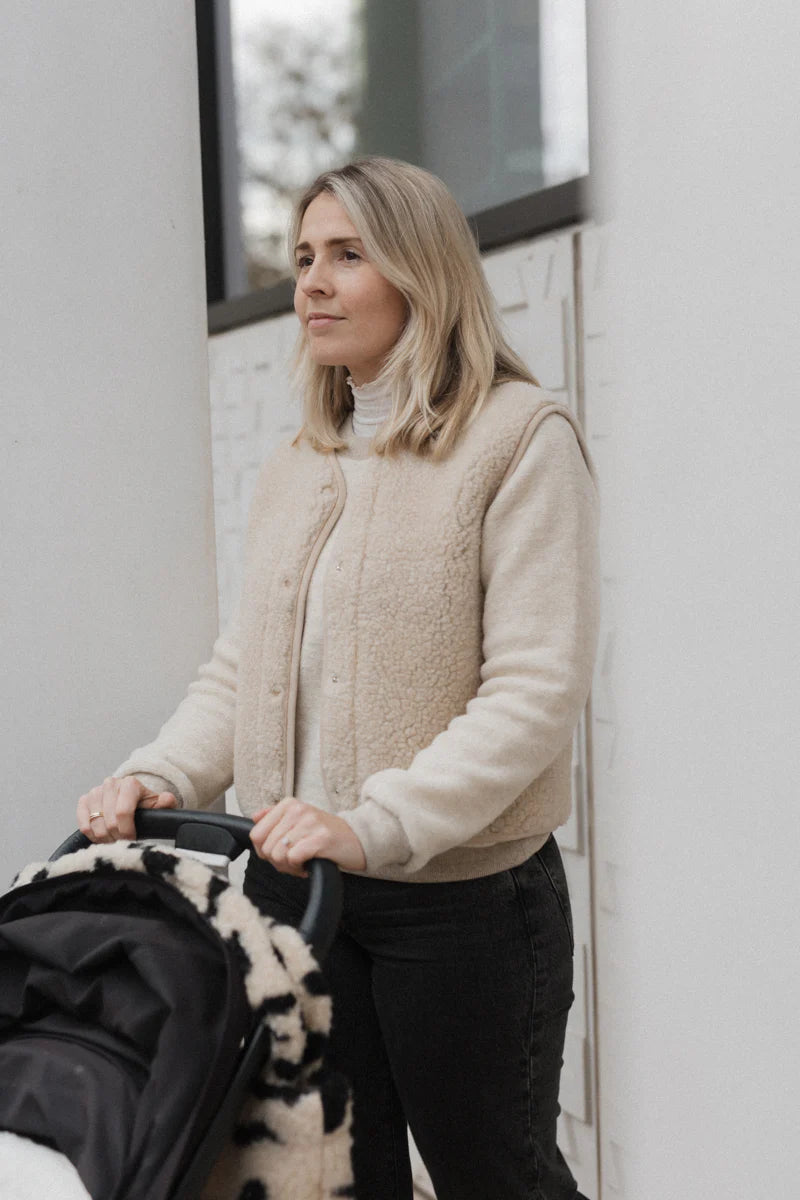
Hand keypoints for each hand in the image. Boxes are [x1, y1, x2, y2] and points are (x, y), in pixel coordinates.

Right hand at [77, 776, 177, 842]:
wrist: (131, 799)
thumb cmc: (145, 805)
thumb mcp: (158, 805)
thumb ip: (165, 803)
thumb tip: (166, 799)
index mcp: (130, 784)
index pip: (122, 812)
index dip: (126, 831)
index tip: (132, 840)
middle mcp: (111, 784)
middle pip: (109, 821)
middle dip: (116, 837)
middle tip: (123, 843)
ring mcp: (95, 791)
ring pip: (95, 824)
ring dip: (104, 838)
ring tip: (114, 841)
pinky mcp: (84, 801)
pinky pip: (83, 824)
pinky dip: (92, 835)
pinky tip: (103, 837)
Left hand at [250, 797, 366, 875]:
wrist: (358, 839)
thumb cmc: (325, 834)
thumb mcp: (299, 820)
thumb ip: (275, 817)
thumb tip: (254, 817)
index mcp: (289, 804)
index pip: (256, 833)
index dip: (264, 850)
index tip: (280, 852)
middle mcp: (298, 810)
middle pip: (266, 847)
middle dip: (278, 862)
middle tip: (294, 861)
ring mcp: (310, 823)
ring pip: (278, 854)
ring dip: (288, 867)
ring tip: (302, 863)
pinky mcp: (320, 838)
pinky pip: (293, 858)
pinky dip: (298, 868)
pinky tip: (308, 865)